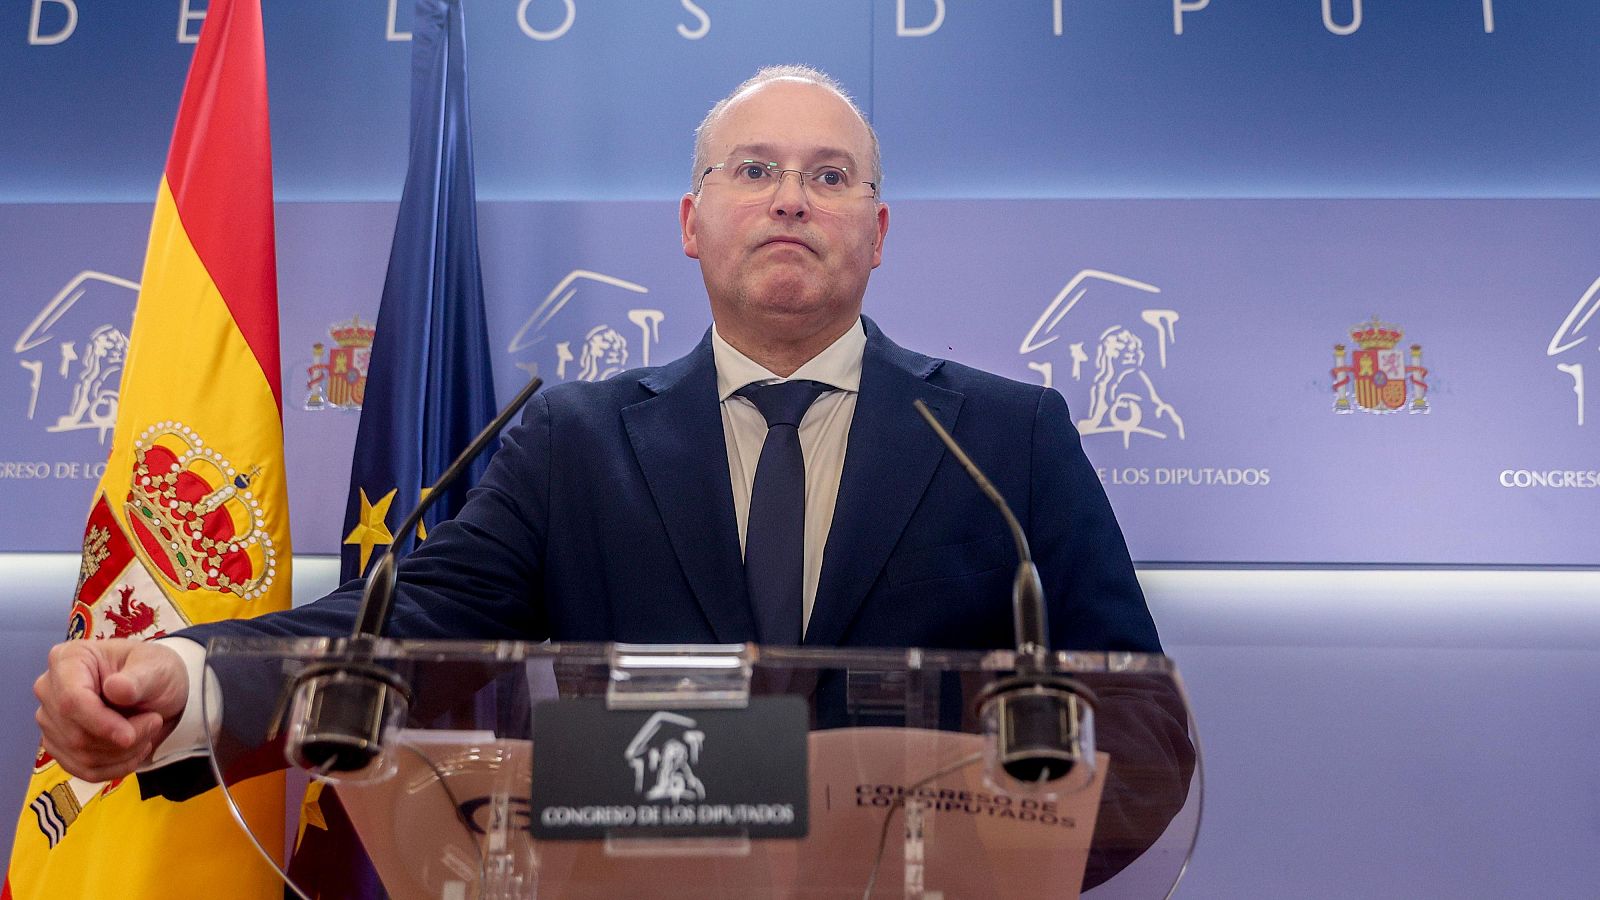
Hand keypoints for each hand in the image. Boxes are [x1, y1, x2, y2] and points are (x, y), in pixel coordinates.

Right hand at [33, 639, 187, 782]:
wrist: (157, 691)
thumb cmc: (154, 672)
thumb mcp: (157, 667)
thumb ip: (138, 678)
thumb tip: (115, 689)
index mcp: (68, 659)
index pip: (71, 701)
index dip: (100, 723)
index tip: (129, 736)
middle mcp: (50, 689)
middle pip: (76, 734)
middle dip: (122, 739)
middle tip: (154, 722)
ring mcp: (51, 719)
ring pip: (80, 755)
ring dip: (123, 753)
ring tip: (147, 731)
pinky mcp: (59, 745)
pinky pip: (83, 770)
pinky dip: (115, 767)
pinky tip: (135, 750)